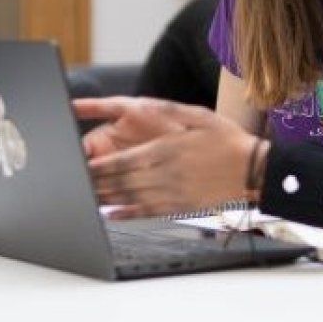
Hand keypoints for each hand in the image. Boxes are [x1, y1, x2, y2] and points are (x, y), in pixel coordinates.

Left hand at [86, 100, 261, 218]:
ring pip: (128, 198)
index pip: (119, 161)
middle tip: (68, 184)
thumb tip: (138, 107)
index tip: (75, 167)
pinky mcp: (179, 206)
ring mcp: (171, 193)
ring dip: (103, 199)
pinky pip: (146, 212)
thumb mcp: (196, 114)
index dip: (94, 167)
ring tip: (81, 198)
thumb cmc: (226, 139)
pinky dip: (125, 214)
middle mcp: (163, 173)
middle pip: (118, 182)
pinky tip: (110, 214)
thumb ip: (165, 112)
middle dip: (91, 184)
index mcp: (164, 149)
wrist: (254, 169)